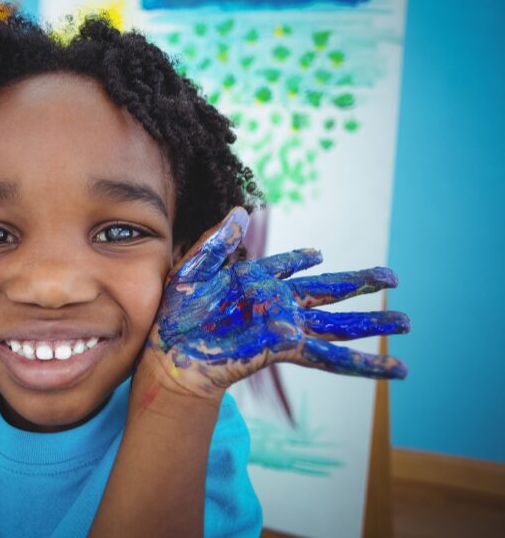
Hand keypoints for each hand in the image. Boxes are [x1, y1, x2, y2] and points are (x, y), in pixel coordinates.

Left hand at [144, 207, 408, 396]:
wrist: (171, 353)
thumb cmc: (175, 313)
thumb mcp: (192, 268)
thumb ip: (217, 241)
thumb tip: (240, 210)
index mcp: (254, 281)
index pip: (285, 266)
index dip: (299, 259)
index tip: (316, 254)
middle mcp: (276, 303)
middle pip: (328, 291)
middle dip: (359, 283)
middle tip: (392, 275)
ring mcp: (285, 326)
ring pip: (338, 325)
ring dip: (372, 323)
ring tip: (406, 321)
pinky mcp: (285, 348)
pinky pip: (328, 357)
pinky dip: (360, 364)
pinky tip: (390, 367)